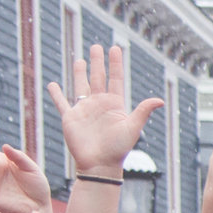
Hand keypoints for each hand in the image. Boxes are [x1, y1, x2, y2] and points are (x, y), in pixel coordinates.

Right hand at [47, 43, 161, 175]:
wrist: (99, 165)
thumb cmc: (118, 149)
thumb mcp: (132, 128)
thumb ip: (143, 112)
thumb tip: (160, 100)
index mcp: (115, 104)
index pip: (115, 79)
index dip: (115, 64)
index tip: (116, 48)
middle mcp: (99, 104)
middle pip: (98, 77)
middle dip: (97, 62)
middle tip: (96, 46)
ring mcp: (84, 110)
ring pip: (81, 86)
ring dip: (79, 73)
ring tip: (79, 59)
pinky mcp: (70, 118)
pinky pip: (61, 103)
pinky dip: (56, 94)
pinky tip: (53, 85)